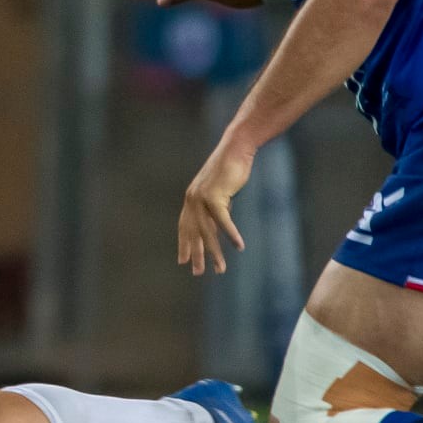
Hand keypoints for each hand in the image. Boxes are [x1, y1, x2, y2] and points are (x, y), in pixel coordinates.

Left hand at [177, 139, 252, 275]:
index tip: (183, 261)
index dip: (185, 244)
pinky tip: (239, 246)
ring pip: (208, 232)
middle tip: (197, 272)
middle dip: (196, 254)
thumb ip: (216, 209)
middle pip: (194, 234)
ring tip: (220, 269)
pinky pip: (223, 220)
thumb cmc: (230, 169)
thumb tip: (217, 227)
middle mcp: (192, 200)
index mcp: (191, 199)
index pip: (185, 227)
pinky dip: (231, 234)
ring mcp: (201, 198)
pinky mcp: (215, 196)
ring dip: (215, 252)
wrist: (235, 149)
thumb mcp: (220, 193)